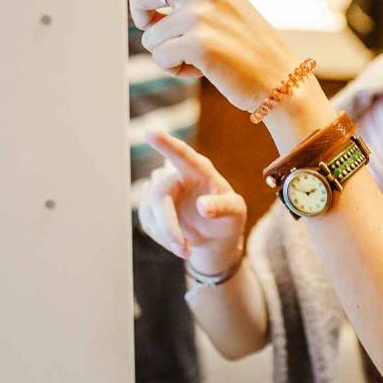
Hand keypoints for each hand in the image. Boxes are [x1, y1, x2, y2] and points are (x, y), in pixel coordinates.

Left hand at [124, 0, 301, 110]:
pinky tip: (203, 68)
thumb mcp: (213, 8)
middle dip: (143, 18)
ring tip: (201, 54)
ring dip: (166, 52)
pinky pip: (160, 57)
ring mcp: (200, 12)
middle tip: (168, 35)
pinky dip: (176, 69)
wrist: (280, 78)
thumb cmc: (244, 44)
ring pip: (148, 34)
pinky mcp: (198, 41)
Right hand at [139, 131, 248, 274]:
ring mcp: (161, 189)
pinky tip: (177, 241)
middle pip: (159, 194)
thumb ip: (224, 207)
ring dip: (166, 235)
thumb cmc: (229, 218)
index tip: (150, 132)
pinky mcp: (150, 205)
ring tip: (186, 249)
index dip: (166, 144)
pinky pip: (147, 221)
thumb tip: (203, 206)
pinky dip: (161, 237)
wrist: (215, 237)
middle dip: (168, 225)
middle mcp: (177, 174)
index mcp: (200, 170)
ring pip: (150, 210)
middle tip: (183, 250)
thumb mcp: (236, 213)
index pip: (182, 154)